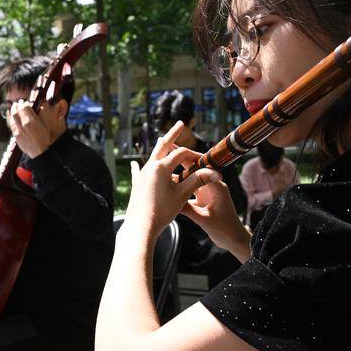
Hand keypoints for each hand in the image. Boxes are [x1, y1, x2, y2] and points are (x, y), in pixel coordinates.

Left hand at [8, 99, 55, 158]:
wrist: (39, 150)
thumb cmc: (44, 137)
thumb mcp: (44, 124)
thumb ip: (40, 114)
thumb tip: (37, 107)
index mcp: (32, 121)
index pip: (25, 107)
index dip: (25, 103)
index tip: (26, 102)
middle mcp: (24, 124)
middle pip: (17, 110)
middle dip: (18, 105)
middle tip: (19, 102)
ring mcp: (18, 130)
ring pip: (13, 116)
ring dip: (13, 109)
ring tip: (14, 106)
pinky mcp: (15, 135)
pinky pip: (11, 124)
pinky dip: (9, 117)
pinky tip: (10, 114)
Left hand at [124, 120, 226, 238]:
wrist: (141, 226)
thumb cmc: (162, 211)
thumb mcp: (182, 195)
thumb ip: (198, 180)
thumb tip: (217, 172)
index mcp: (161, 167)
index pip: (181, 154)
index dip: (194, 155)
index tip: (204, 162)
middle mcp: (149, 167)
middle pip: (163, 145)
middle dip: (173, 134)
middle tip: (180, 124)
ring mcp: (141, 175)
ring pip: (152, 156)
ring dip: (160, 147)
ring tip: (163, 138)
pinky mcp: (137, 184)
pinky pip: (138, 171)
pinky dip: (139, 165)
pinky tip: (133, 164)